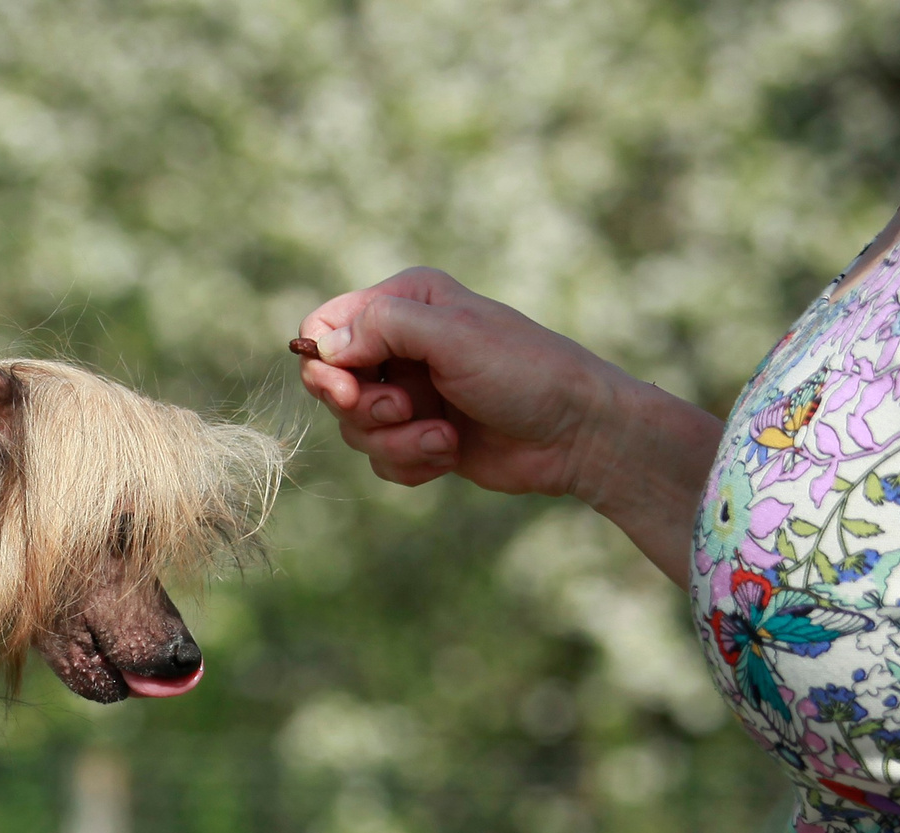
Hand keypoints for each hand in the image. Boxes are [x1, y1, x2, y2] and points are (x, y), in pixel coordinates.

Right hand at [296, 267, 721, 584]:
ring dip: (397, 441)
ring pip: (354, 428)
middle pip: (330, 384)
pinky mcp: (417, 436)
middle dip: (364, 409)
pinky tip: (450, 453)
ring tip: (444, 437)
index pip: (325, 326)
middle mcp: (399, 344)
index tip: (346, 391)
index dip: (324, 364)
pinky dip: (411, 463)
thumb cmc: (525, 372)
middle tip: (406, 410)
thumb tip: (324, 347)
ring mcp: (408, 393)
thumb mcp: (453, 337)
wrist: (576, 434)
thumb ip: (384, 327)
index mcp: (406, 302)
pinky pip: (380, 460)